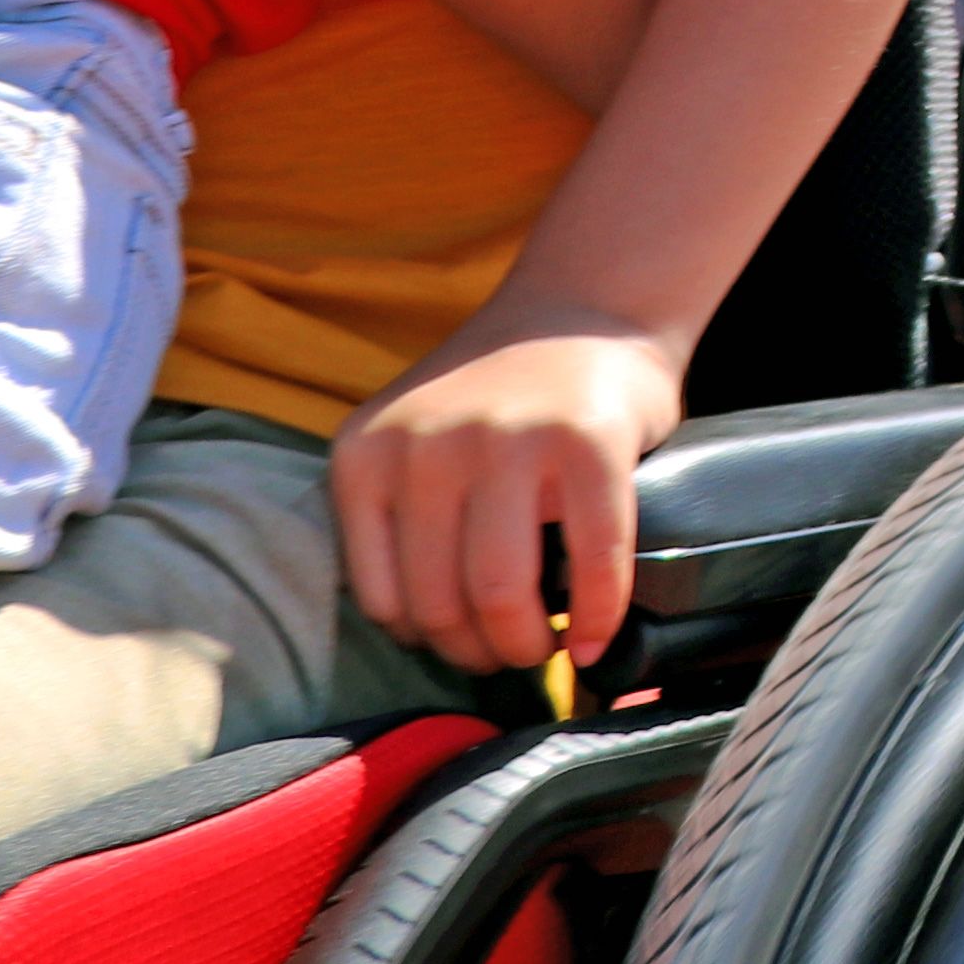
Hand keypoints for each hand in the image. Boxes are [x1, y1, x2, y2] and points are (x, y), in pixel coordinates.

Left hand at [335, 313, 683, 673]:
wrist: (586, 307)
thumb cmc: (500, 396)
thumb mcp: (412, 440)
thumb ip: (402, 515)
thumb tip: (425, 635)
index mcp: (365, 453)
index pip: (384, 598)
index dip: (430, 639)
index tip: (467, 641)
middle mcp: (425, 446)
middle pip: (441, 605)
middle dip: (483, 653)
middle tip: (514, 656)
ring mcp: (506, 441)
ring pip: (502, 594)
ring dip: (530, 646)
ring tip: (550, 647)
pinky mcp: (585, 445)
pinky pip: (590, 562)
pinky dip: (598, 617)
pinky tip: (597, 637)